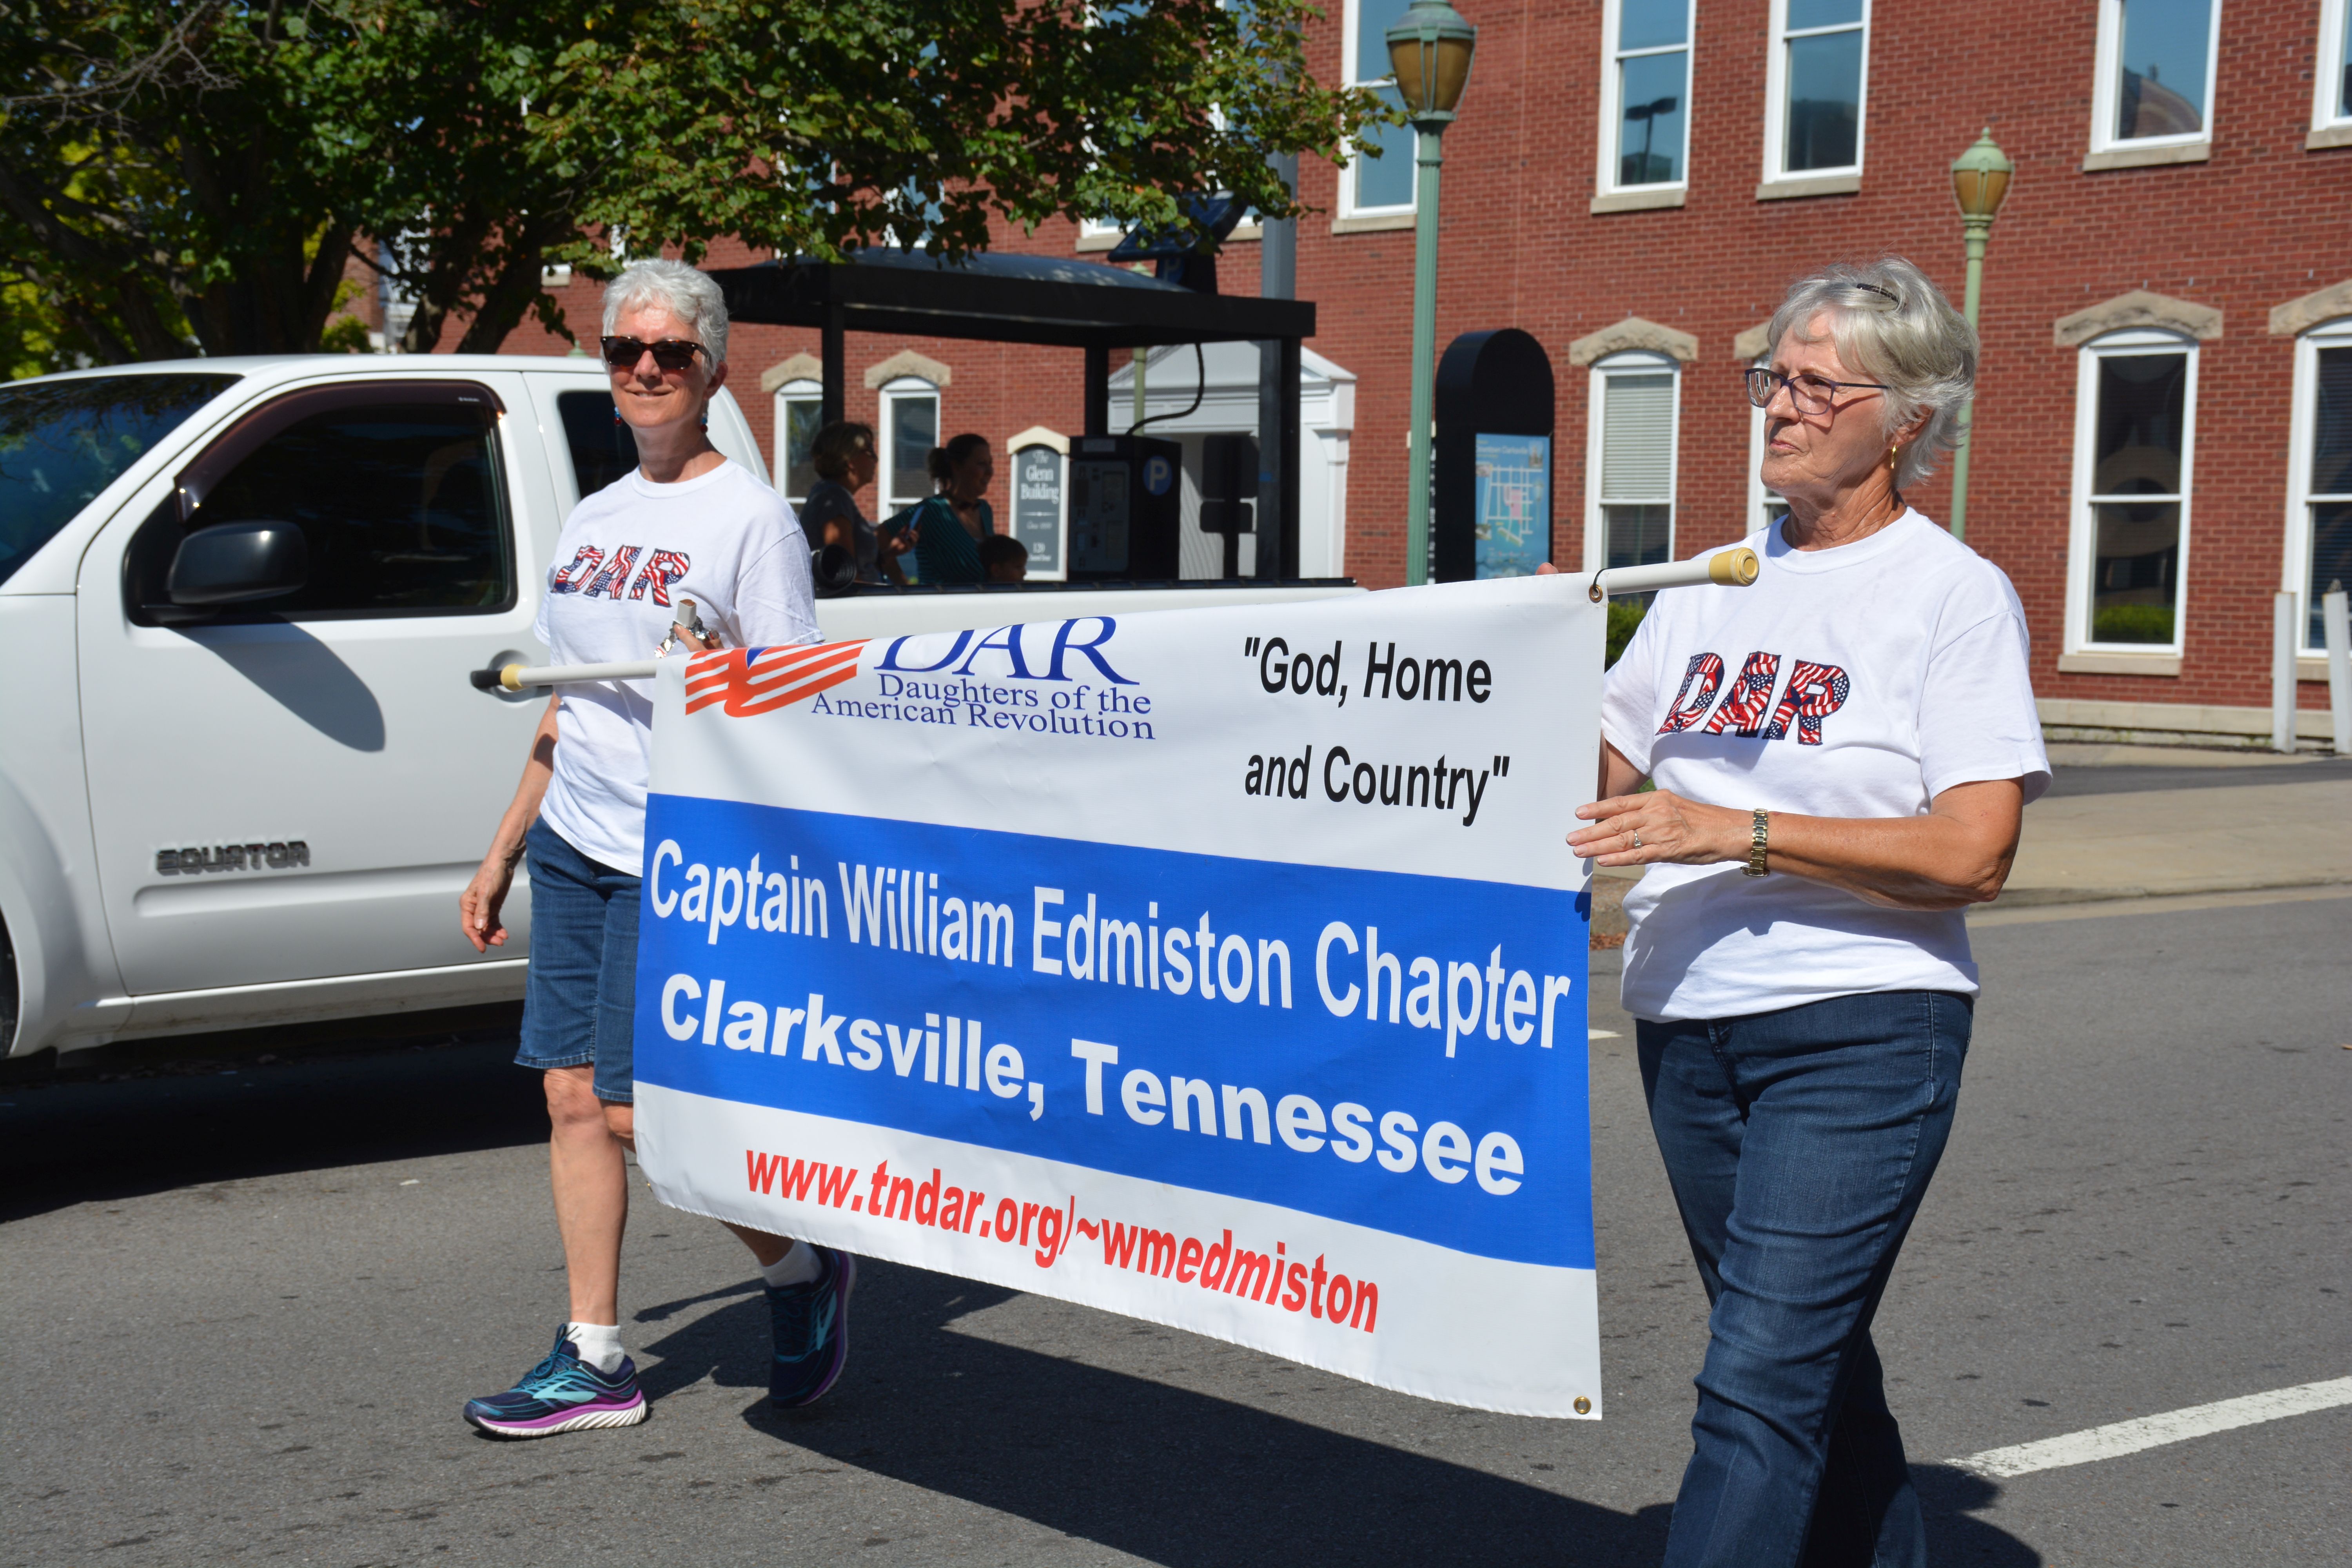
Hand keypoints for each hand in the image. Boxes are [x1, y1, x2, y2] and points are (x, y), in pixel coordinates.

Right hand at [459, 844, 521, 952]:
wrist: (503, 863)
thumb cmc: (492, 875)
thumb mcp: (486, 893)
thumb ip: (483, 911)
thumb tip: (479, 928)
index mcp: (467, 905)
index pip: (468, 927)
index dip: (475, 939)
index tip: (483, 948)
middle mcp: (473, 908)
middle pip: (478, 929)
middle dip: (487, 937)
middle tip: (500, 943)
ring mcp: (483, 908)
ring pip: (486, 927)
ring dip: (494, 934)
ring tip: (504, 938)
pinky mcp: (493, 907)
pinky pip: (494, 922)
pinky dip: (498, 928)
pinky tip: (504, 933)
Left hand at [880, 525, 915, 556]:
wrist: (890, 551)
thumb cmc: (895, 543)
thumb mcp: (899, 534)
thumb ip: (904, 529)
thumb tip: (908, 523)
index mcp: (911, 540)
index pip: (916, 534)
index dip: (918, 529)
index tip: (919, 523)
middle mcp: (912, 543)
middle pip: (917, 537)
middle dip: (915, 533)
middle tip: (912, 529)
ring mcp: (910, 547)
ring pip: (914, 541)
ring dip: (912, 536)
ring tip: (909, 532)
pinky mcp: (907, 550)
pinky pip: (908, 544)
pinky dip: (904, 539)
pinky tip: (901, 536)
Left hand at [1567, 788, 1747, 867]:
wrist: (1730, 831)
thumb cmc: (1704, 821)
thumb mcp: (1675, 807)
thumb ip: (1652, 812)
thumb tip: (1629, 822)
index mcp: (1657, 799)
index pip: (1620, 803)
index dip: (1597, 808)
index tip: (1578, 813)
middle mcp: (1656, 812)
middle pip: (1616, 822)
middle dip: (1590, 831)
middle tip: (1570, 838)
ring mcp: (1661, 831)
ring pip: (1622, 839)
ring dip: (1597, 846)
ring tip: (1578, 850)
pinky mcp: (1668, 850)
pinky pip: (1638, 855)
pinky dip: (1618, 858)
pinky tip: (1602, 860)